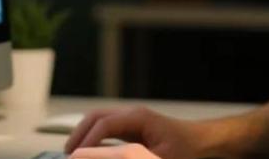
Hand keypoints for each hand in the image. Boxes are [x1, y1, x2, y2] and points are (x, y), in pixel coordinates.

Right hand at [65, 107, 201, 158]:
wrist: (201, 142)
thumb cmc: (186, 151)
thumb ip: (132, 158)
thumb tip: (109, 155)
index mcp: (139, 118)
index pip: (104, 124)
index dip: (88, 140)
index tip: (75, 156)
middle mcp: (132, 113)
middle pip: (96, 116)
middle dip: (79, 134)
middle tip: (67, 154)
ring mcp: (131, 116)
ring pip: (98, 119)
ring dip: (83, 133)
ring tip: (72, 153)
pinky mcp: (131, 125)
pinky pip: (106, 127)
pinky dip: (93, 136)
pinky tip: (88, 151)